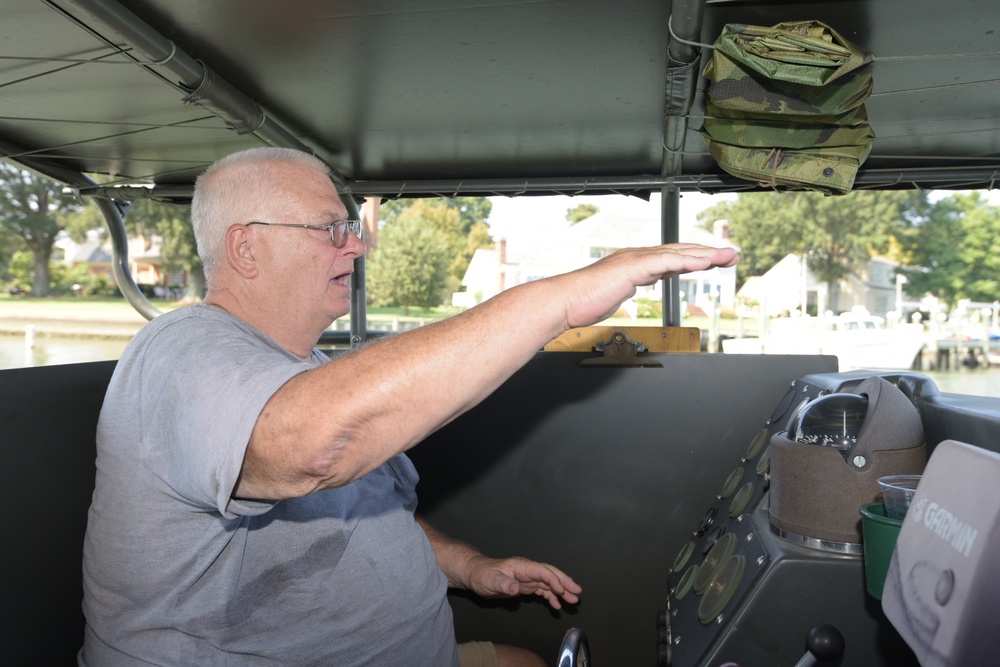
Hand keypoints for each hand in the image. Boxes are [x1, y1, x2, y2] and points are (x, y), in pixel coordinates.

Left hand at [464, 555, 581, 609]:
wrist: (475, 575)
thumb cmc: (481, 575)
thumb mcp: (490, 581)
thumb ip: (504, 584)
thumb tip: (516, 588)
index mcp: (521, 566)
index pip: (542, 571)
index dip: (554, 579)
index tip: (563, 590)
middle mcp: (527, 570)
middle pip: (550, 574)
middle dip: (565, 582)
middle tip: (577, 592)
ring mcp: (527, 578)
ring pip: (549, 582)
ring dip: (561, 591)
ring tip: (573, 600)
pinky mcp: (525, 585)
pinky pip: (542, 589)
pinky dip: (551, 596)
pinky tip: (557, 605)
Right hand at [559, 244, 738, 328]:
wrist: (563, 302)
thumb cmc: (583, 301)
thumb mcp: (615, 293)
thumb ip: (630, 287)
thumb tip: (639, 286)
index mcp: (635, 263)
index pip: (672, 257)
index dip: (696, 257)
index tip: (716, 260)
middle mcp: (637, 257)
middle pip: (681, 251)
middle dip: (709, 252)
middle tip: (733, 254)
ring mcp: (635, 260)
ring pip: (678, 253)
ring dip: (706, 254)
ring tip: (728, 255)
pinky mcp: (631, 267)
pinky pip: (666, 262)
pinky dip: (687, 261)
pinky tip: (704, 263)